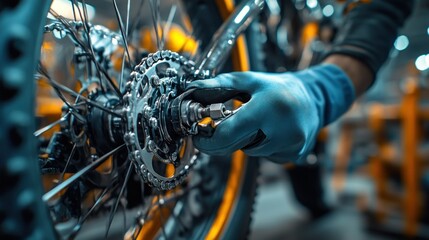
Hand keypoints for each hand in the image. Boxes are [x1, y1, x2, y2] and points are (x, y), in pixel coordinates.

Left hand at [187, 64, 354, 162]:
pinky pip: (265, 156)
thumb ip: (219, 86)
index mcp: (269, 108)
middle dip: (226, 137)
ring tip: (259, 122)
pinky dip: (262, 146)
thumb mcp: (249, 80)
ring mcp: (291, 146)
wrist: (314, 97)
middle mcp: (284, 130)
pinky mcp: (295, 155)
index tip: (199, 136)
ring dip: (247, 141)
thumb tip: (192, 90)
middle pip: (237, 146)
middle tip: (227, 123)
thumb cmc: (277, 87)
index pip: (228, 134)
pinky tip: (271, 132)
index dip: (208, 140)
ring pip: (250, 152)